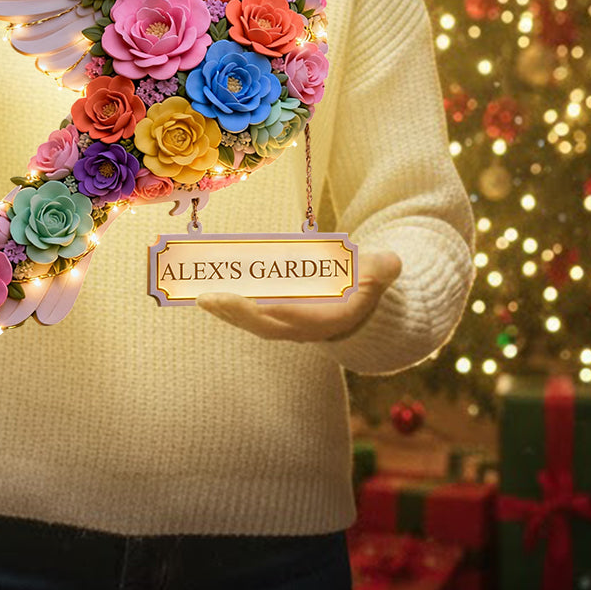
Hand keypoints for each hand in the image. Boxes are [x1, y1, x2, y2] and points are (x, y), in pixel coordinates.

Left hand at [195, 249, 401, 341]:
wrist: (359, 307)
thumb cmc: (365, 284)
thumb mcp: (379, 274)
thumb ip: (382, 269)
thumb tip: (391, 261)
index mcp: (327, 320)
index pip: (297, 317)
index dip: (275, 311)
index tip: (254, 304)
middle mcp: (301, 327)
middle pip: (264, 323)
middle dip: (237, 312)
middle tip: (208, 298)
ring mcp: (285, 322)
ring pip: (250, 320)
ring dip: (225, 310)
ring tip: (199, 296)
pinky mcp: (272, 314)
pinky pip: (245, 310)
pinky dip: (226, 304)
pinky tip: (205, 293)